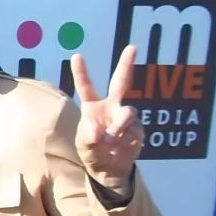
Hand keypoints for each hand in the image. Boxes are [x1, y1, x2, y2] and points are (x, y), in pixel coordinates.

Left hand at [71, 45, 143, 189]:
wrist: (109, 168)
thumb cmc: (93, 151)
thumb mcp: (84, 144)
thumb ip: (88, 135)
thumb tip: (100, 129)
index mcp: (93, 107)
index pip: (87, 87)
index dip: (81, 72)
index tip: (76, 56)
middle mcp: (112, 106)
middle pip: (121, 82)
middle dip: (126, 64)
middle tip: (132, 47)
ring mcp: (127, 116)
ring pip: (127, 112)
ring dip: (118, 127)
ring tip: (109, 141)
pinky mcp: (138, 129)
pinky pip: (134, 130)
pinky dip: (124, 140)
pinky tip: (118, 148)